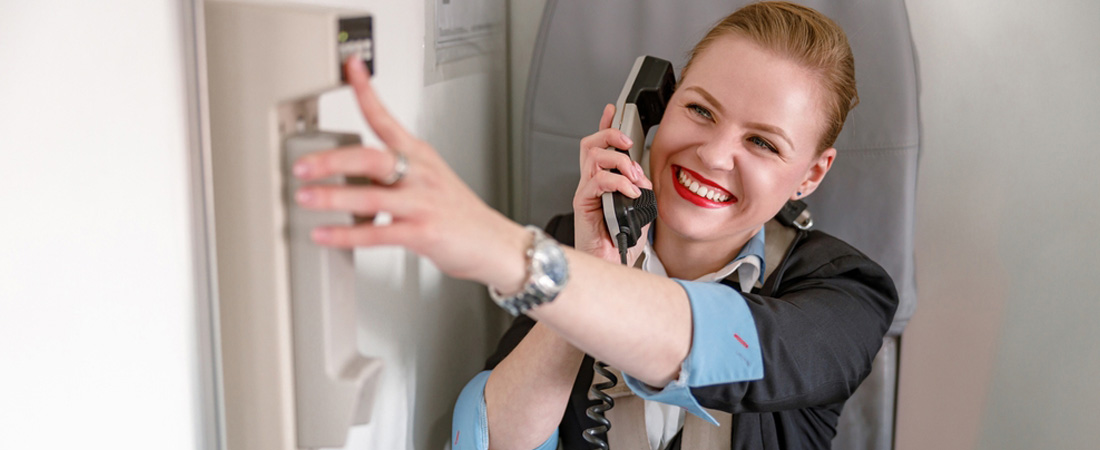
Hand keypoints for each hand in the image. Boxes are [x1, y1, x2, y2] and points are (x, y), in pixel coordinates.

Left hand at [292, 56, 527, 289]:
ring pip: (371, 195)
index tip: (349, 68)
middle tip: (302, 164)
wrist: (494, 243)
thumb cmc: (460, 214)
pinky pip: (377, 233)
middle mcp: (421, 174)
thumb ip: (392, 173)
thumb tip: (351, 174)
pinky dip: (346, 234)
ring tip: (305, 198)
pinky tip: (325, 235)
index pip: (388, 117)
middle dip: (332, 160)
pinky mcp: (423, 233)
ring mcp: (422, 203)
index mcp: (420, 156)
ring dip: (332, 197)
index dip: (367, 91)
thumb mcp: (429, 181)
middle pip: (372, 156)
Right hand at [572, 104, 652, 263]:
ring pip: (594, 157)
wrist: (609, 265)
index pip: (599, 147)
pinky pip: (598, 181)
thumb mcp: (639, 212)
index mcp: (602, 183)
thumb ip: (641, 194)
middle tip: (629, 143)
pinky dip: (619, 182)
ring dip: (620, 162)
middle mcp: (590, 184)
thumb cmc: (618, 242)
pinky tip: (631, 192)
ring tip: (635, 177)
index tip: (612, 110)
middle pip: (590, 144)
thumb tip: (648, 183)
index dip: (604, 126)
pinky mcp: (583, 204)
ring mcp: (586, 193)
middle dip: (610, 135)